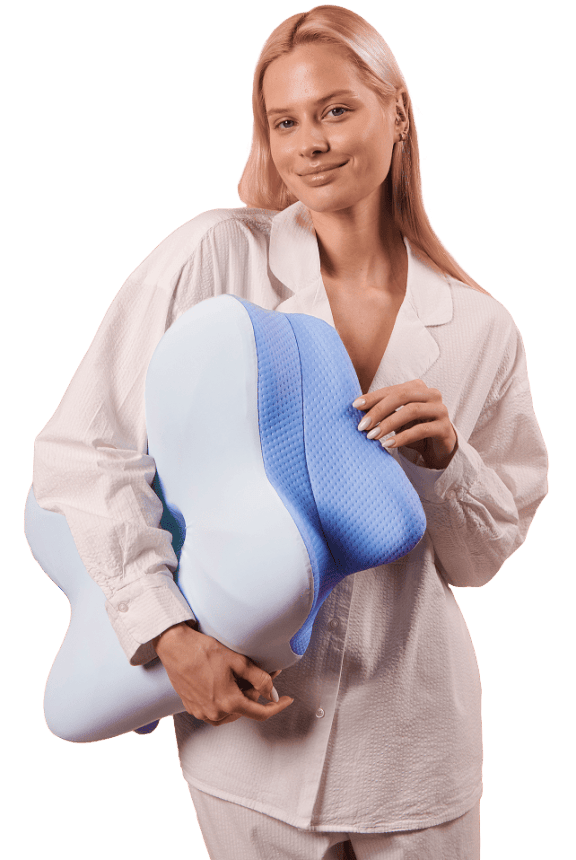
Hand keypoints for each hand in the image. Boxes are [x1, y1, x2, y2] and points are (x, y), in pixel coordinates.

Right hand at [153, 622, 292, 726]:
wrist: (175, 647)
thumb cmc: (204, 651)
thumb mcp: (238, 661)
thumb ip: (260, 679)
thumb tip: (273, 694)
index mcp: (229, 702)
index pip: (261, 712)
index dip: (277, 707)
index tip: (287, 700)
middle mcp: (214, 713)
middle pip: (245, 710)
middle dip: (255, 693)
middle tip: (261, 673)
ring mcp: (202, 712)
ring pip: (231, 712)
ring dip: (240, 699)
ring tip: (241, 678)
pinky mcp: (192, 707)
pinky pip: (215, 711)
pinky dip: (225, 701)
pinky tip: (224, 683)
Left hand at [353, 380, 456, 469]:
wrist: (437, 448)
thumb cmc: (413, 428)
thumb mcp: (396, 418)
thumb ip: (382, 410)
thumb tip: (356, 406)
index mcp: (417, 387)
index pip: (392, 390)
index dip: (373, 397)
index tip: (355, 406)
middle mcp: (431, 394)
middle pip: (402, 397)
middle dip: (379, 410)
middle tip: (362, 425)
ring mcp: (440, 410)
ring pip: (412, 411)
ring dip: (388, 424)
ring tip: (372, 436)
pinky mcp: (445, 427)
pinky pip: (421, 430)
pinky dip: (402, 437)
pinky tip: (387, 444)